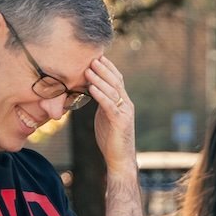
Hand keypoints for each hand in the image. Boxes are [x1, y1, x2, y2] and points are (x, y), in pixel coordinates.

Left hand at [88, 53, 136, 170]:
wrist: (120, 159)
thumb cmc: (111, 139)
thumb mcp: (105, 116)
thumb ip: (102, 103)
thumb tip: (92, 90)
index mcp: (123, 102)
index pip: (117, 80)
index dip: (108, 68)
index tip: (97, 57)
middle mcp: (126, 105)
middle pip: (116, 82)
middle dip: (104, 69)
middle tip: (92, 58)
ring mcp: (125, 113)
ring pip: (113, 91)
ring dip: (100, 79)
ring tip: (88, 69)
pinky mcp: (120, 122)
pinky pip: (109, 105)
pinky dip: (100, 95)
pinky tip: (91, 87)